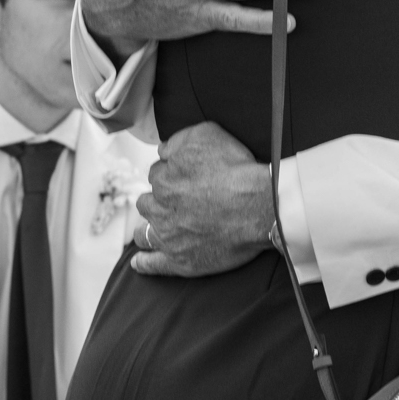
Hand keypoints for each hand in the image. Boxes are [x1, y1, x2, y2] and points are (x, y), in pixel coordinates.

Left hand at [131, 122, 274, 276]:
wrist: (259, 205)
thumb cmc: (235, 170)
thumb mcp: (205, 135)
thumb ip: (177, 141)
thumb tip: (163, 150)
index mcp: (163, 180)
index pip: (157, 175)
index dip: (171, 174)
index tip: (184, 178)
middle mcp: (160, 209)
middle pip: (148, 204)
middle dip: (157, 201)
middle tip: (175, 202)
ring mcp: (169, 238)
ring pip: (145, 233)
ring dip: (147, 229)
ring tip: (152, 229)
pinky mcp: (181, 261)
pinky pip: (154, 264)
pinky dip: (144, 263)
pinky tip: (139, 262)